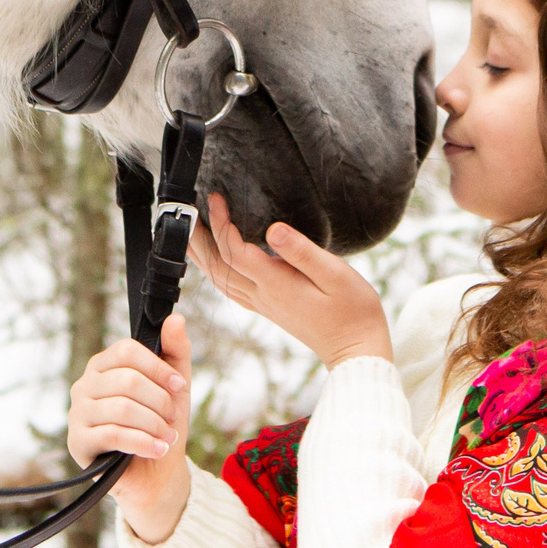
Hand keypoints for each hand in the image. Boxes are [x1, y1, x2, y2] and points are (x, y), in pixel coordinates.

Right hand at [67, 313, 193, 542]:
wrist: (154, 473)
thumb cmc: (160, 423)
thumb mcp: (175, 386)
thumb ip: (175, 351)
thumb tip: (175, 318)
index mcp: (103, 366)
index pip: (126, 351)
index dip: (158, 367)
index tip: (179, 386)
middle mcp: (84, 385)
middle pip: (127, 381)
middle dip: (160, 401)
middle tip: (173, 417)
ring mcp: (77, 414)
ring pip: (122, 409)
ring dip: (154, 424)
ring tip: (167, 436)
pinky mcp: (78, 442)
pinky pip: (113, 435)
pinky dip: (143, 442)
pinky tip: (158, 449)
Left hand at [189, 191, 392, 368]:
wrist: (356, 349)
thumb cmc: (353, 310)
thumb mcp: (335, 274)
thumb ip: (302, 252)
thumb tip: (272, 229)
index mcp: (276, 284)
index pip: (235, 251)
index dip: (221, 223)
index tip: (215, 199)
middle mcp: (263, 295)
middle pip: (218, 266)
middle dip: (201, 237)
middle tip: (190, 210)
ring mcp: (264, 304)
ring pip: (220, 279)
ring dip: (203, 255)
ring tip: (193, 231)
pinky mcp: (268, 308)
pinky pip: (231, 288)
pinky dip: (216, 271)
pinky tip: (216, 262)